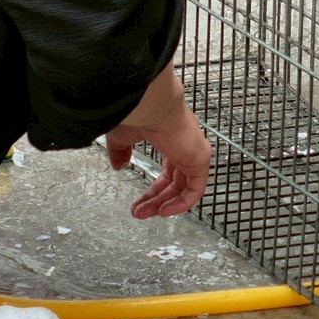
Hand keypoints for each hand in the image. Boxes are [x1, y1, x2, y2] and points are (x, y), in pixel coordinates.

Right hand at [103, 67, 209, 217]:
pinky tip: (164, 211)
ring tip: (145, 214)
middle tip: (139, 212)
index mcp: (171, 137)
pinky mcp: (200, 158)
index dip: (154, 189)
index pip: (168, 170)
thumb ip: (120, 152)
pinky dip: (182, 203)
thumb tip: (118, 165)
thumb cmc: (137, 112)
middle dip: (156, 199)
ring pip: (184, 187)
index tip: (139, 202)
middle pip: (175, 181)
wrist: (150, 104)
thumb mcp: (121, 137)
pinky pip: (195, 189)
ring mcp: (194, 151)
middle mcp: (185, 144)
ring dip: (165, 204)